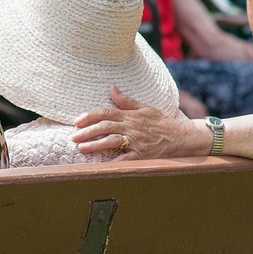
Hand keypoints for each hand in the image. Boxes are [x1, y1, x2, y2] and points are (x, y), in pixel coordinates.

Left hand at [71, 86, 207, 160]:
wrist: (180, 137)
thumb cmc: (160, 122)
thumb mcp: (144, 108)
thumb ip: (126, 101)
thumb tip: (111, 88)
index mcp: (129, 116)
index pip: (106, 113)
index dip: (89, 116)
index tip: (76, 121)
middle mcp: (131, 127)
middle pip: (105, 127)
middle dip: (87, 131)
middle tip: (72, 137)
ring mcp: (136, 141)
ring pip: (112, 141)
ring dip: (95, 145)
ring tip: (81, 148)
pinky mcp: (142, 155)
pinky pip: (125, 159)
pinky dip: (113, 163)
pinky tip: (102, 165)